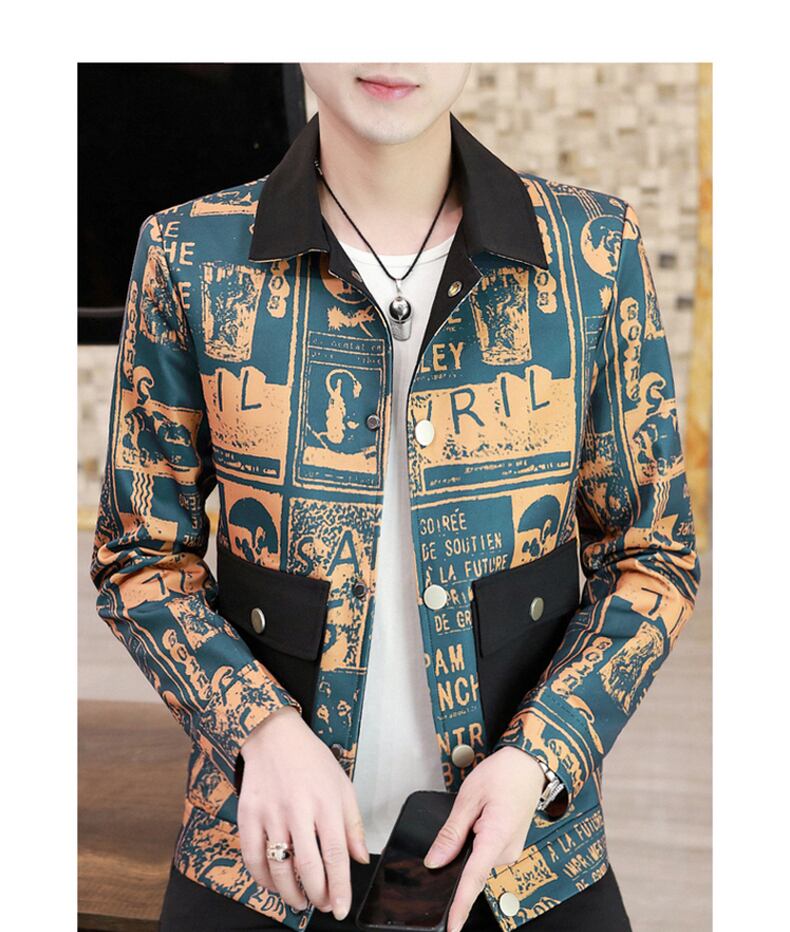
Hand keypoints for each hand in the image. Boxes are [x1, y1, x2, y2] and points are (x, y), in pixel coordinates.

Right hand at [237, 706, 369, 919]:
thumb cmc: (311, 760)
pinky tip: (274, 884)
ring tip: (300, 901)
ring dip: (291, 894)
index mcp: (326, 802)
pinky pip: (252, 859)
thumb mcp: (342, 785)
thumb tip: (359, 858)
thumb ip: (353, 824)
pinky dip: (263, 880)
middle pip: (308, 867)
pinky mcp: (248, 815)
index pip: (335, 855)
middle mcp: (298, 810)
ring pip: (279, 869)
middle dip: (317, 895)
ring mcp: (271, 813)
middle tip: (323, 905)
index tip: (342, 908)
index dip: (339, 888)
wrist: (274, 736)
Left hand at [423, 747, 545, 931]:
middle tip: (466, 817)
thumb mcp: (469, 798)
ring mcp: (511, 851)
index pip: (473, 880)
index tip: (451, 927)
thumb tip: (435, 861)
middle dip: (458, 854)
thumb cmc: (503, 774)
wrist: (529, 764)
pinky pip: (486, 853)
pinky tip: (481, 819)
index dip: (460, 906)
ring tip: (477, 811)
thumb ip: (451, 833)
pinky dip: (477, 842)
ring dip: (469, 844)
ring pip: (477, 860)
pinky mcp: (509, 847)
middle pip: (471, 868)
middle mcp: (507, 851)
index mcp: (497, 837)